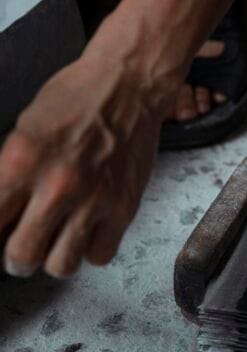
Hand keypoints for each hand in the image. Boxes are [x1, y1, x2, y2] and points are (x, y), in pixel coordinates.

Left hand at [0, 52, 175, 277]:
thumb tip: (3, 210)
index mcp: (21, 162)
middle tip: (20, 249)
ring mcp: (94, 200)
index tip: (1, 232)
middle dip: (16, 258)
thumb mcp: (24, 129)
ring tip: (55, 243)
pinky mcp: (124, 207)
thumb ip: (10, 173)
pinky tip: (88, 232)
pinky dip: (91, 249)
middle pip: (22, 255)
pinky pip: (100, 255)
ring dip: (53, 258)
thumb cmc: (78, 99)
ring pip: (61, 265)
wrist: (128, 86)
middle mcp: (57, 186)